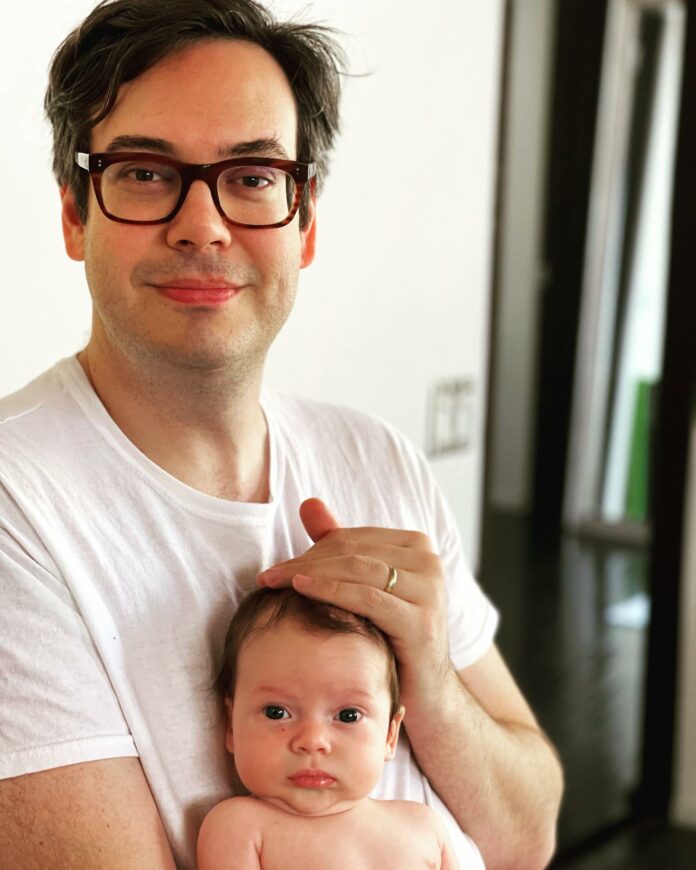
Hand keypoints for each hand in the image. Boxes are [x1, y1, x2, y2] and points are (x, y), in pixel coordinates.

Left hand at [257, 498, 451, 699]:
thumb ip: (340, 546)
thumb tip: (309, 504)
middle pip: (353, 551)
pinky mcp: (421, 621)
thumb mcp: (364, 588)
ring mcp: (429, 590)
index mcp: (417, 545)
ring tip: (275, 582)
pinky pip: (367, 598)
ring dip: (310, 574)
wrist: (425, 692)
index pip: (353, 538)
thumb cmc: (389, 637)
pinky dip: (330, 590)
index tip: (277, 567)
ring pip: (358, 570)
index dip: (311, 549)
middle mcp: (429, 561)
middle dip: (305, 562)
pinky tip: (301, 591)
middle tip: (268, 575)